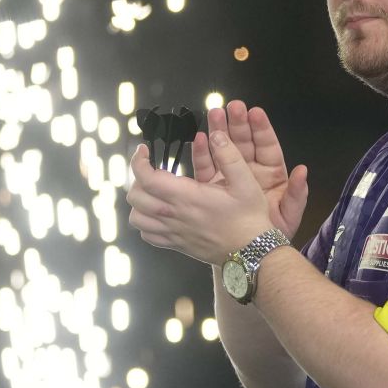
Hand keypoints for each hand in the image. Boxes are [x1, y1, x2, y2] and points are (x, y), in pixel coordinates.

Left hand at [127, 130, 274, 264]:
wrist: (252, 252)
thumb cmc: (248, 218)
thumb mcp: (246, 182)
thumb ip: (230, 156)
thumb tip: (216, 136)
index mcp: (187, 197)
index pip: (147, 178)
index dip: (139, 162)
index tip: (144, 151)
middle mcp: (175, 215)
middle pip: (136, 197)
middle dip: (138, 179)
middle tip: (152, 170)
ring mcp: (173, 232)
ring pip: (137, 218)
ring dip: (139, 202)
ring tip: (152, 191)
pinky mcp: (176, 244)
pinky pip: (147, 235)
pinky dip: (146, 223)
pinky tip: (158, 214)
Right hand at [191, 100, 308, 240]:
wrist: (250, 252)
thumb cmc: (273, 232)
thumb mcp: (289, 214)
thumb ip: (297, 194)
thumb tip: (303, 171)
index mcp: (272, 173)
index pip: (267, 145)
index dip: (261, 128)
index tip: (254, 112)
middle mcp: (251, 170)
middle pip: (244, 141)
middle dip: (237, 123)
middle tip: (231, 106)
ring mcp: (231, 176)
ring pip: (225, 148)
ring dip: (219, 131)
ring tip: (213, 113)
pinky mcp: (214, 186)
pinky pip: (208, 166)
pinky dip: (203, 152)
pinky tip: (200, 138)